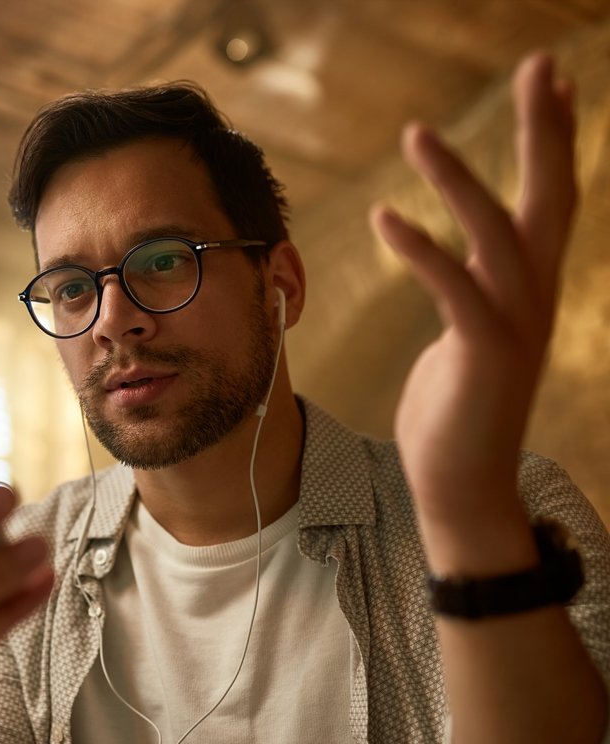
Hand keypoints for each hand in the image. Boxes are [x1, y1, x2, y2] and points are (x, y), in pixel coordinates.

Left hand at [371, 53, 576, 546]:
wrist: (463, 485)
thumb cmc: (455, 412)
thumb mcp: (466, 337)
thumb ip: (466, 295)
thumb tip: (453, 271)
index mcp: (528, 289)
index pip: (548, 199)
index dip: (552, 140)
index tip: (552, 84)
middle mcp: (535, 297)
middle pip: (550, 196)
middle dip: (545, 129)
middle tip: (542, 64)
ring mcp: (516, 325)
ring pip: (496, 233)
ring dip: (457, 178)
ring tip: (416, 132)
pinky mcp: (483, 354)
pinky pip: (453, 289)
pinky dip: (421, 250)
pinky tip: (385, 216)